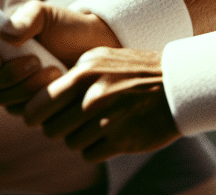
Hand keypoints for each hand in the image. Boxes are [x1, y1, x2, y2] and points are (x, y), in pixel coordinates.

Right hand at [0, 2, 120, 113]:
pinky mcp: (26, 105)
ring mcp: (9, 88)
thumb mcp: (48, 14)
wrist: (95, 47)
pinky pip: (20, 111)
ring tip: (53, 69)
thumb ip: (28, 17)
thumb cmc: (67, 26)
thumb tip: (6, 35)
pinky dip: (37, 99)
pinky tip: (57, 83)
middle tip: (34, 61)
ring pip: (0, 99)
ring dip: (25, 87)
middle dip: (7, 75)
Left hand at [24, 48, 178, 159]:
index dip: (37, 116)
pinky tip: (114, 132)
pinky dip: (97, 148)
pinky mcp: (120, 140)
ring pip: (71, 144)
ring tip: (103, 122)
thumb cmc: (135, 71)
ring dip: (82, 138)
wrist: (178, 83)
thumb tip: (38, 101)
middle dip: (61, 128)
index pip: (37, 106)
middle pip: (51, 129)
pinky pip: (89, 154)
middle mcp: (92, 95)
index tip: (42, 117)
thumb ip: (73, 76)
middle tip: (78, 120)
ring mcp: (107, 119)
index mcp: (84, 71)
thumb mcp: (102, 59)